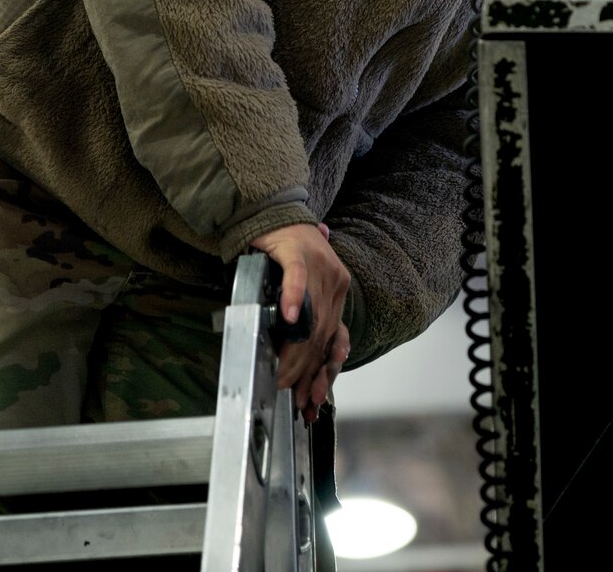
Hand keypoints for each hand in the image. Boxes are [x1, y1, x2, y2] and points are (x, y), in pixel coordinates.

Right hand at [249, 221, 350, 415]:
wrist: (275, 214)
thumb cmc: (286, 255)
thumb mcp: (304, 292)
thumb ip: (307, 320)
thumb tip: (302, 364)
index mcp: (338, 294)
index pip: (334, 341)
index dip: (324, 373)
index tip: (313, 399)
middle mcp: (335, 283)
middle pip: (322, 335)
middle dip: (307, 371)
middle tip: (291, 393)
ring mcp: (320, 267)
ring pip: (311, 317)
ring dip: (297, 350)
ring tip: (284, 373)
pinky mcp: (298, 252)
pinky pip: (298, 280)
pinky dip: (293, 301)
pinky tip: (287, 318)